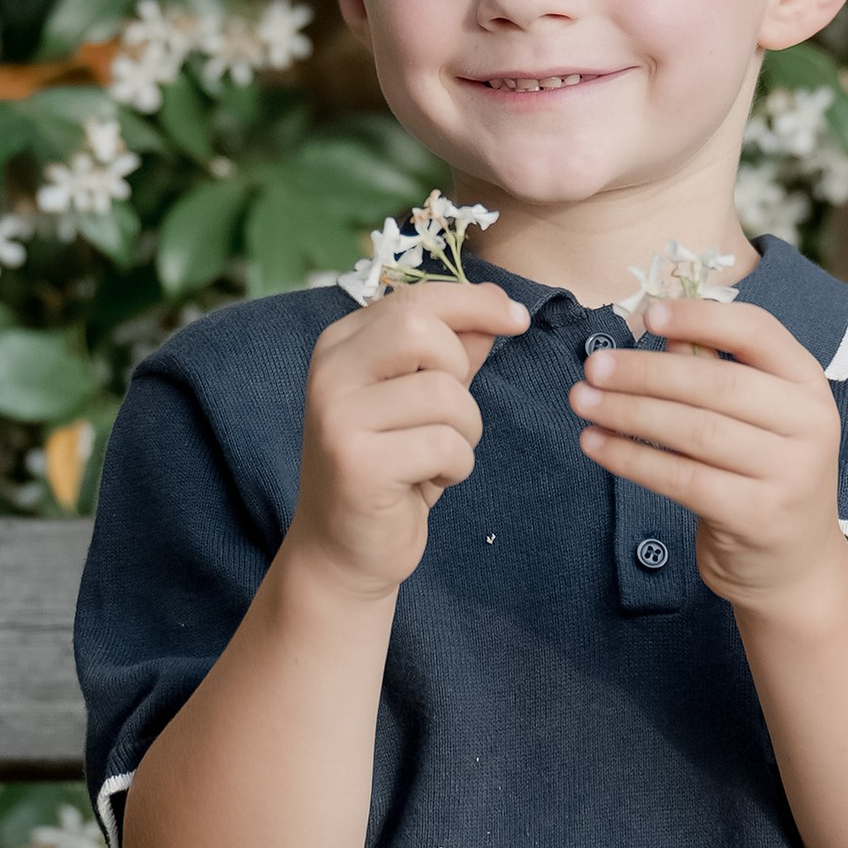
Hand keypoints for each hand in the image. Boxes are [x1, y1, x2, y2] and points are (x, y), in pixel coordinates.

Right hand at [290, 282, 527, 600]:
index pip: (414, 298)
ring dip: (465, 430)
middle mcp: (330, 372)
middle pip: (420, 329)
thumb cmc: (391, 467)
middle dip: (459, 371)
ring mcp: (337, 416)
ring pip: (443, 393)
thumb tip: (499, 306)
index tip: (518, 318)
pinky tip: (429, 482)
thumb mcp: (422, 400)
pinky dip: (456, 467)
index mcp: (341, 345)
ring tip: (440, 456)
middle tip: (452, 413)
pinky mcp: (357, 463)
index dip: (473, 302)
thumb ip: (454, 350)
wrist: (344, 549)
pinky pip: (443, 445)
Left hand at [569, 297, 845, 608]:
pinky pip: (680, 478)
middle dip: (646, 372)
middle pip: (716, 384)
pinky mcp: (757, 515)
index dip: (700, 317)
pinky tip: (596, 444)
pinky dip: (631, 459)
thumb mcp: (757, 417)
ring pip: (694, 431)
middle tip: (594, 366)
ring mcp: (789, 472)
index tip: (648, 315)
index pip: (757, 332)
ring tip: (582, 401)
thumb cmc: (765, 474)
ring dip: (629, 413)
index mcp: (808, 384)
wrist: (795, 563)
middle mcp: (810, 423)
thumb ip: (715, 370)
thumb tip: (662, 328)